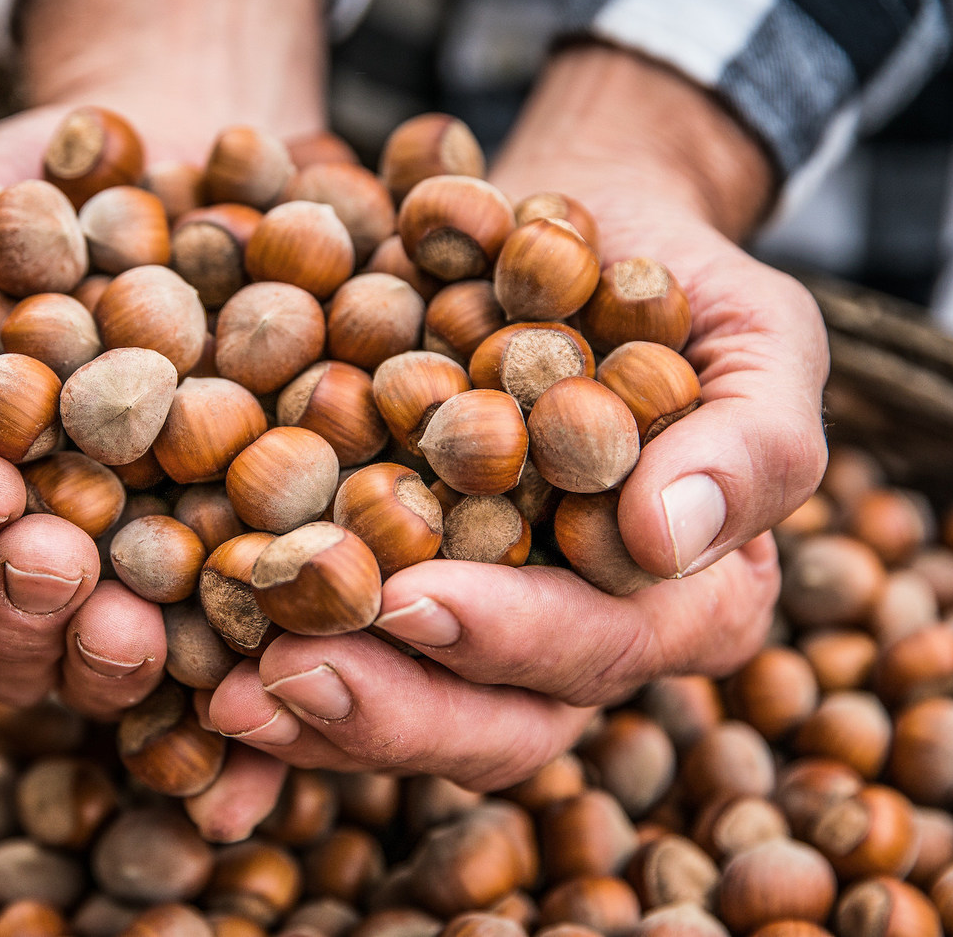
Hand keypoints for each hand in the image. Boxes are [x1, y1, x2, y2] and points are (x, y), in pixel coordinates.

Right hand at [0, 0, 331, 832]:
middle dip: (18, 606)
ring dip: (113, 651)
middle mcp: (34, 551)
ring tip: (138, 618)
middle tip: (54, 559)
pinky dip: (246, 630)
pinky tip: (265, 605)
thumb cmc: (11, 190)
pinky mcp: (248, 551)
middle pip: (3, 632)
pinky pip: (244, 617)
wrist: (174, 146)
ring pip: (110, 653)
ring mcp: (144, 564)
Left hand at [200, 46, 828, 832]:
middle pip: (498, 722)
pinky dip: (265, 704)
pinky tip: (193, 700)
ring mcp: (480, 631)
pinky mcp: (391, 602)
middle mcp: (583, 643)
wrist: (568, 230)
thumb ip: (749, 437)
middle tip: (286, 674)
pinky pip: (334, 675)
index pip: (606, 644)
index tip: (416, 600)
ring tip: (225, 690)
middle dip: (392, 708)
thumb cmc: (677, 280)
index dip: (514, 635)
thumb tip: (662, 535)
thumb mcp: (759, 332)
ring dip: (314, 717)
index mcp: (689, 601)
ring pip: (409, 716)